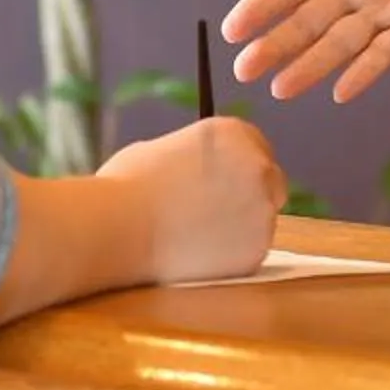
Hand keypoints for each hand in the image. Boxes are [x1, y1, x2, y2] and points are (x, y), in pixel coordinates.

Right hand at [96, 117, 285, 284]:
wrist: (118, 226)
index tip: (223, 185)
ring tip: (198, 236)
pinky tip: (201, 255)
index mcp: (234, 133)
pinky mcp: (256, 248)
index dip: (239, 169)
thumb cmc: (127, 185)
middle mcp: (258, 166)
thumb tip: (197, 168)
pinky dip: (233, 256)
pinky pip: (252, 251)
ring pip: (262, 220)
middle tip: (217, 215)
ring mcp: (262, 209)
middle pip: (271, 183)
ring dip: (241, 227)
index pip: (257, 148)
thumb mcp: (163, 147)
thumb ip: (195, 156)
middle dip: (250, 197)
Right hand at [222, 0, 389, 101]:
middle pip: (308, 21)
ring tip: (281, 89)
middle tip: (244, 70)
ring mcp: (383, 12)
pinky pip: (386, 51)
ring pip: (341, 42)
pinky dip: (365, 71)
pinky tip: (341, 91)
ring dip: (312, 65)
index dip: (263, 5)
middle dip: (276, 45)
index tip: (233, 29)